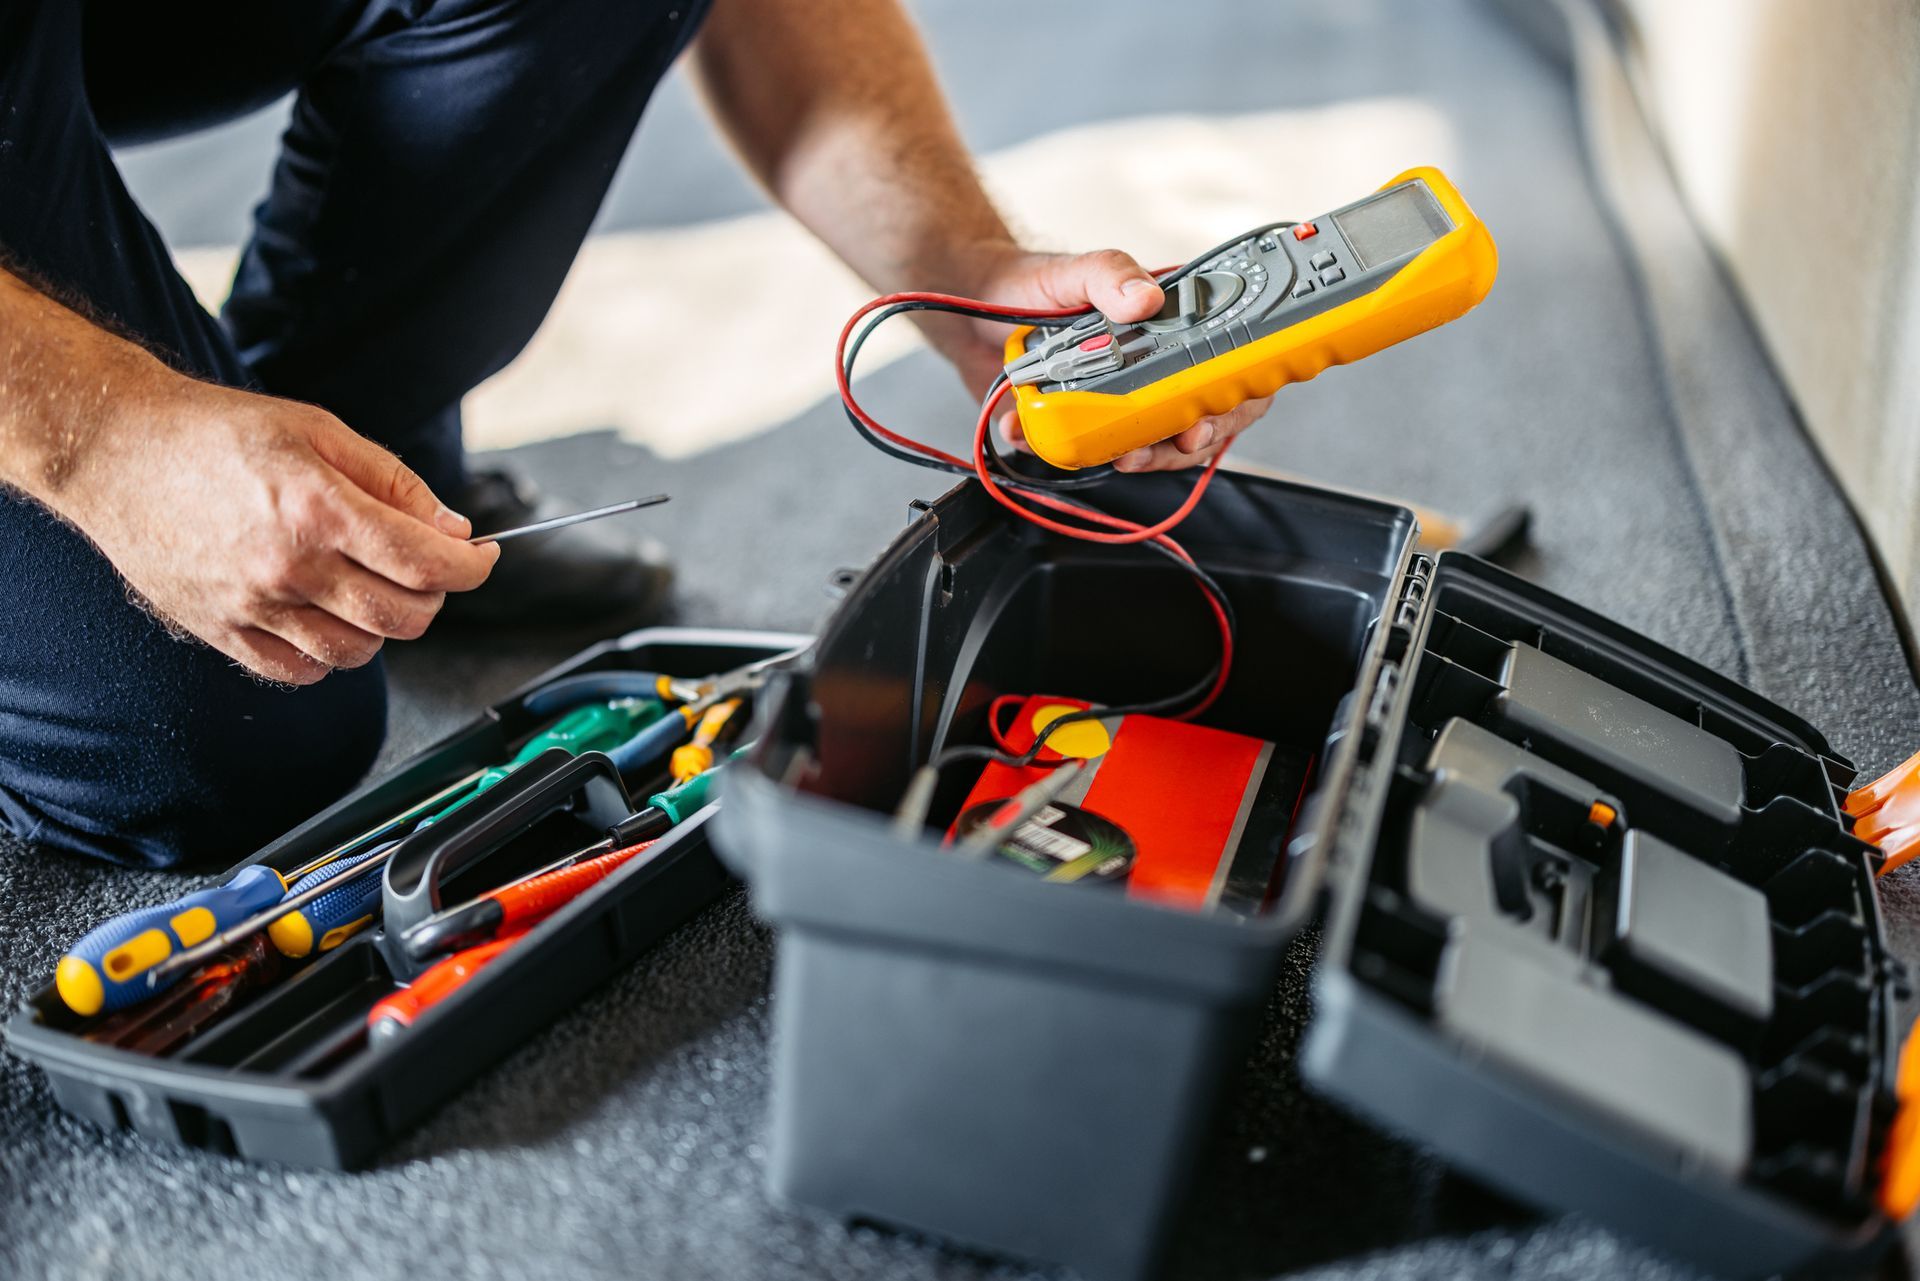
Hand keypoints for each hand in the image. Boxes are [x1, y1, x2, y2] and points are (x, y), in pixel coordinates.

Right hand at [60, 373, 498, 684]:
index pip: (428, 564)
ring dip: (381, 624)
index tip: (479, 556)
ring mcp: (252, 606)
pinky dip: (329, 651)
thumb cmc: (216, 432)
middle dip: (433, 596)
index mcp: (319, 509)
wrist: (115, 449)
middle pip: (404, 617)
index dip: (472, 566)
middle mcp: (289, 566)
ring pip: (360, 651)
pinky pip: (301, 671)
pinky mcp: (220, 630)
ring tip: (365, 582)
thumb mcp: (321, 431)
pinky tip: (323, 612)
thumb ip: (395, 484)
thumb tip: (454, 531)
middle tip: (424, 567)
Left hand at [932, 244, 1275, 472]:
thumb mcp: (1074, 270)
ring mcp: (1122, 397)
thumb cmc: (1030, 283)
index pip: (1226, 370)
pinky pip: (1093, 452)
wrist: (969, 309)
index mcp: (1170, 326)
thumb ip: (1110, 275)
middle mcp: (1155, 365)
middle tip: (1153, 450)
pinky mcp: (1084, 422)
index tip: (1201, 424)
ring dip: (1140, 459)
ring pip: (1157, 445)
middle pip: (1201, 419)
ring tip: (1115, 457)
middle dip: (1185, 446)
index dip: (1230, 404)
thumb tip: (1146, 298)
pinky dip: (1069, 455)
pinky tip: (1037, 436)